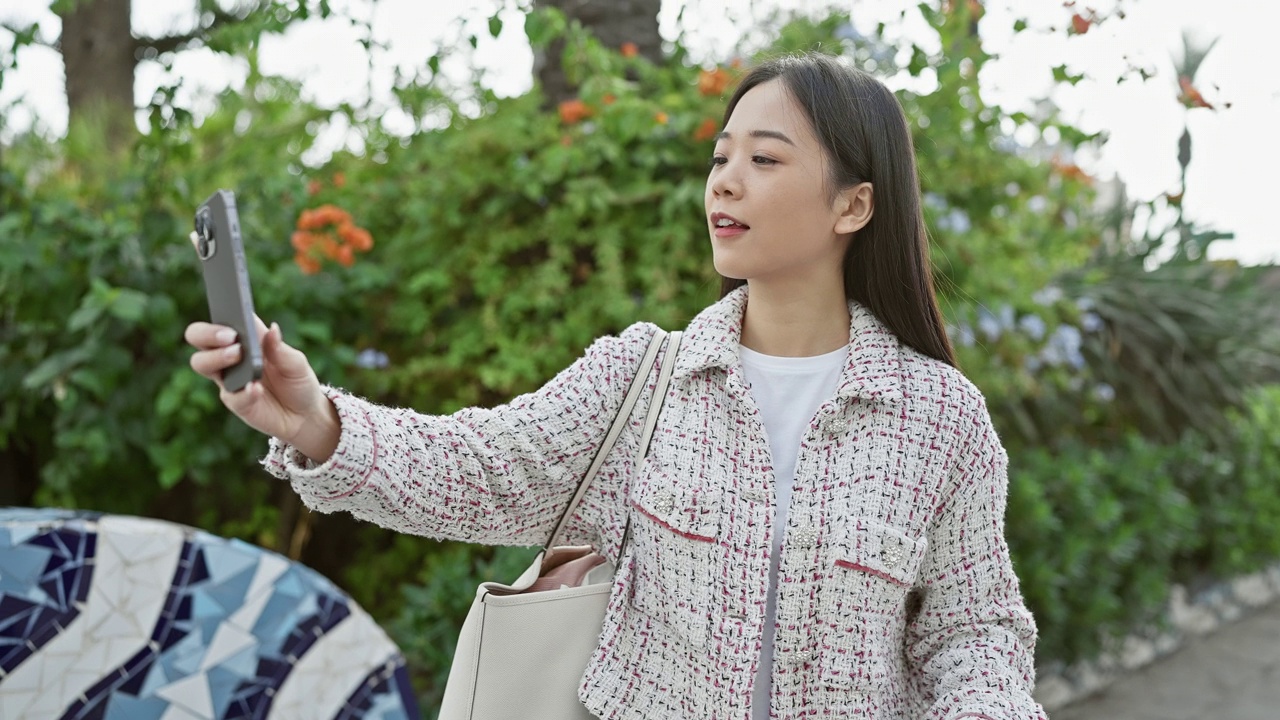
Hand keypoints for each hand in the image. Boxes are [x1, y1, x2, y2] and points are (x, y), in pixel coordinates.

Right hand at [184, 236, 339, 461]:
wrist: (306, 416)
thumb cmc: (300, 381)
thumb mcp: (297, 362)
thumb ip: (281, 348)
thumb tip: (269, 329)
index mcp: (247, 334)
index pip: (223, 307)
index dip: (212, 282)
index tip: (201, 251)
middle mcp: (231, 352)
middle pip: (197, 334)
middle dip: (207, 331)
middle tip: (231, 336)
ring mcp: (227, 377)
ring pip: (200, 362)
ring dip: (217, 358)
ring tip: (239, 356)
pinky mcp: (234, 401)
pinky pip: (229, 394)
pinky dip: (244, 391)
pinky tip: (257, 390)